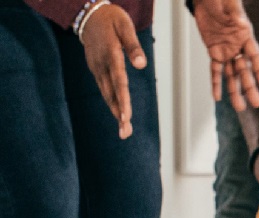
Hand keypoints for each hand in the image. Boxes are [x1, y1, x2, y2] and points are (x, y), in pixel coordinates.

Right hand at [79, 5, 146, 138]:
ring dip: (115, 112)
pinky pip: (104, 89)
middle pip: (111, 93)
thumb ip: (133, 46)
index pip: (118, 81)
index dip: (122, 100)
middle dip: (119, 114)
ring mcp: (96, 68)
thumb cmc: (111, 19)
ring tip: (124, 131)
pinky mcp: (95, 69)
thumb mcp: (125, 26)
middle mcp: (101, 65)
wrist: (88, 15)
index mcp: (110, 55)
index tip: (126, 116)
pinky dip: (111, 102)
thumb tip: (141, 64)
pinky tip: (118, 115)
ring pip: (106, 93)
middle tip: (126, 133)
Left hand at [192, 0, 258, 110]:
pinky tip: (217, 97)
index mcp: (245, 35)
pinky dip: (216, 83)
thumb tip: (240, 21)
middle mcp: (238, 46)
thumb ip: (234, 12)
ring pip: (232, 75)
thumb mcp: (229, 3)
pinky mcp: (215, 51)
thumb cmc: (221, 0)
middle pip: (245, 70)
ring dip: (235, 91)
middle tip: (257, 103)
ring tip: (240, 107)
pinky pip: (215, 70)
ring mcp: (227, 51)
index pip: (255, 56)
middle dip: (250, 87)